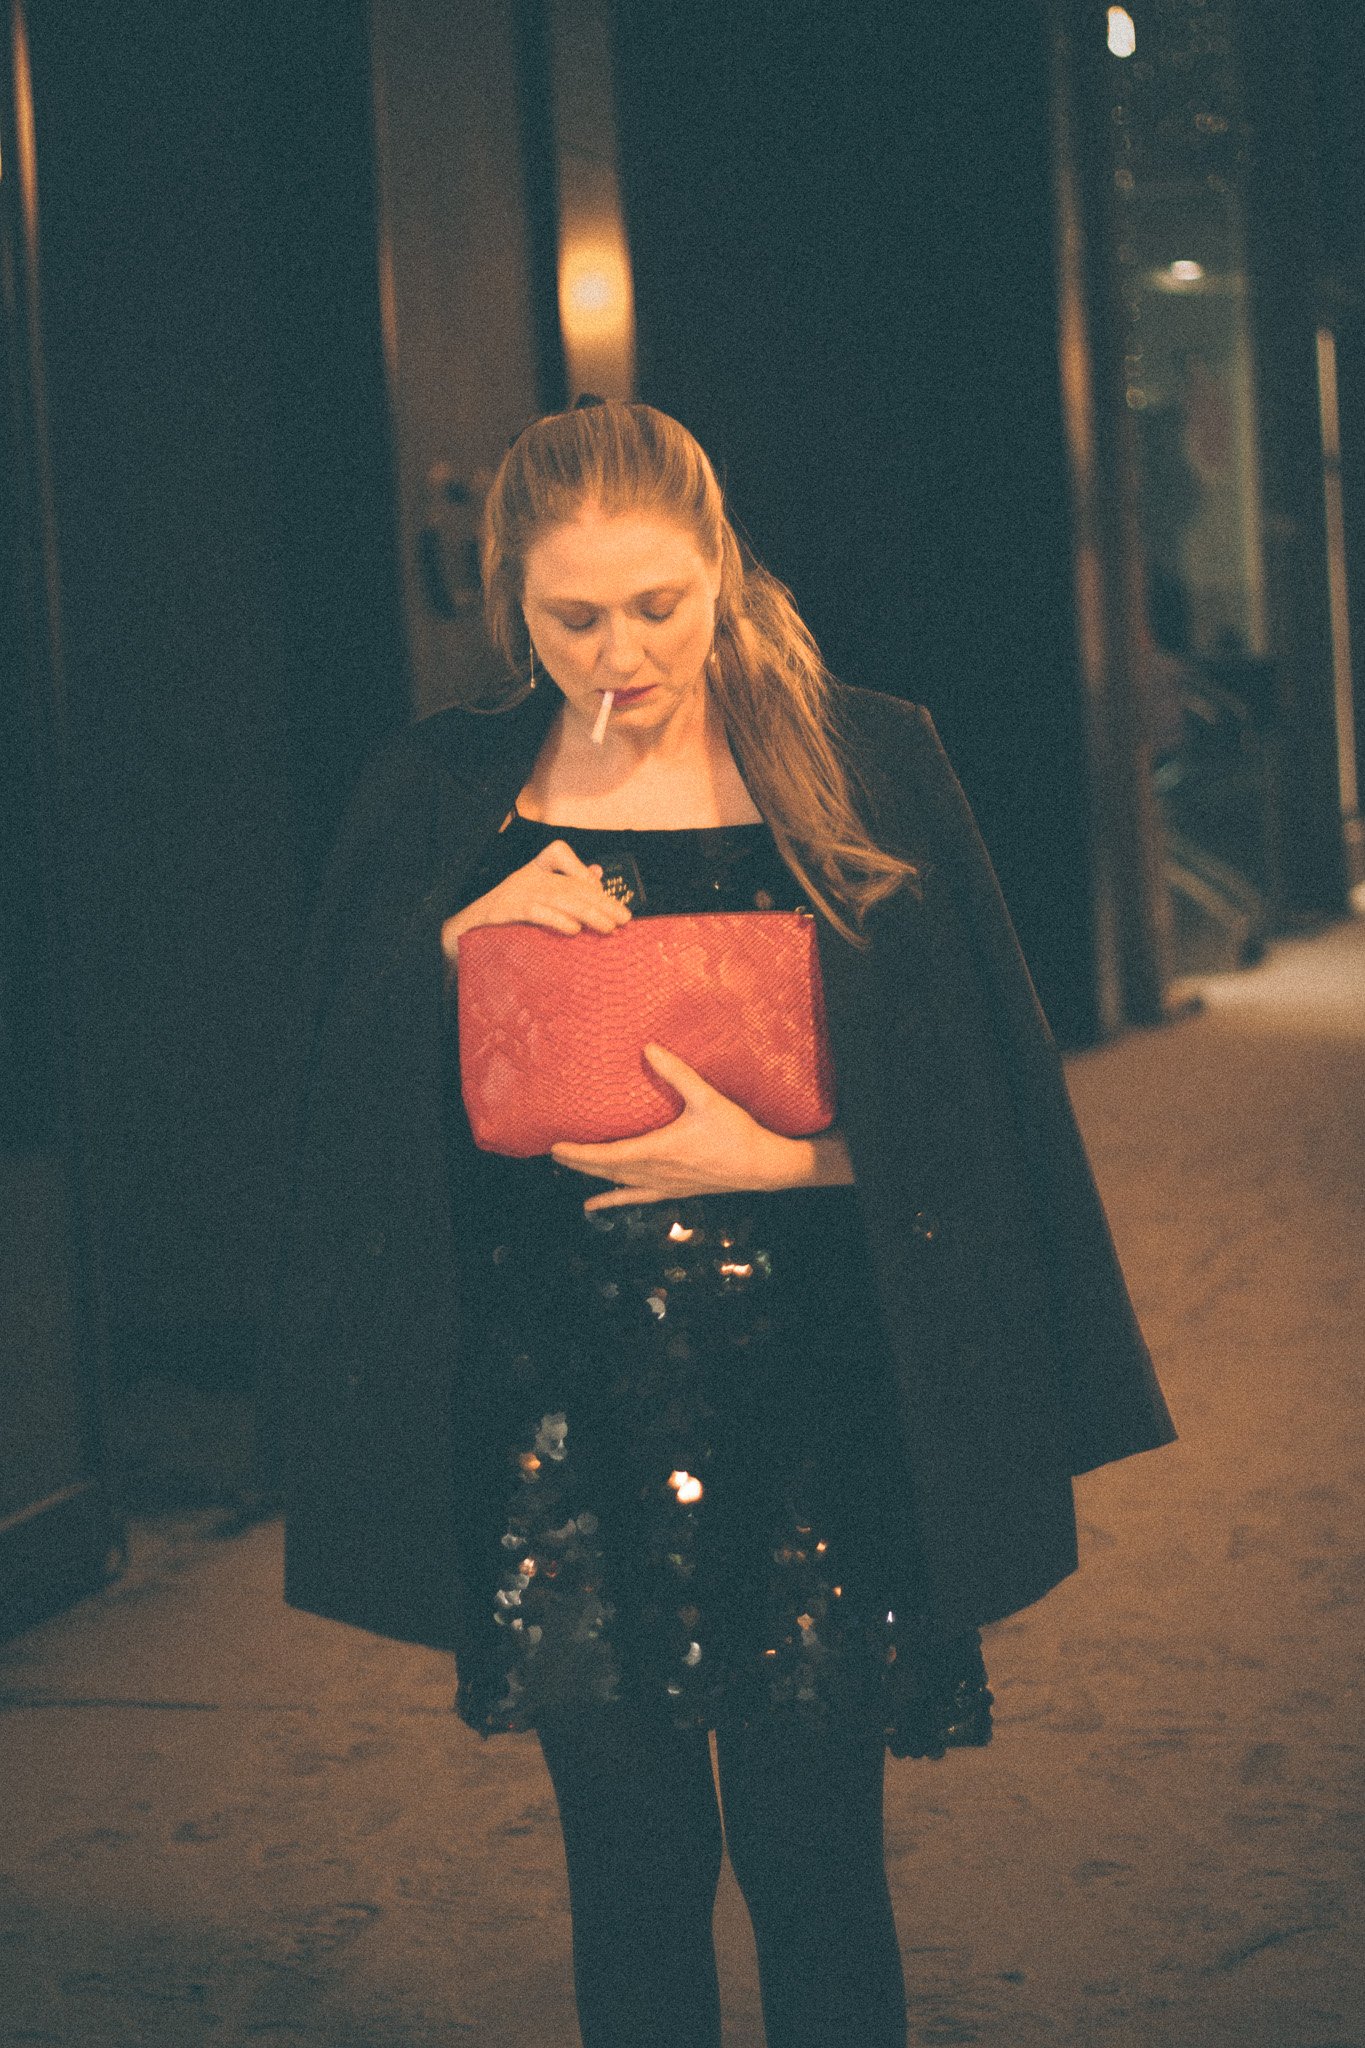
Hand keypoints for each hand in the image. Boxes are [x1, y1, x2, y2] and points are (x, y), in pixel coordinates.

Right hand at [442, 839, 630, 976]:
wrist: (462, 934)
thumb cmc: (503, 918)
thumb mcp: (534, 898)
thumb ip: (564, 884)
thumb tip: (597, 874)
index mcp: (531, 870)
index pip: (558, 853)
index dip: (582, 870)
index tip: (602, 892)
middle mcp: (524, 876)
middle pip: (569, 883)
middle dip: (600, 901)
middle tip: (624, 918)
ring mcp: (515, 892)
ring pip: (559, 898)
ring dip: (588, 914)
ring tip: (609, 927)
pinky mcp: (506, 911)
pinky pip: (536, 912)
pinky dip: (557, 920)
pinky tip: (574, 930)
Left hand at [550, 1042, 796, 1210]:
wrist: (762, 1166)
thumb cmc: (736, 1132)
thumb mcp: (707, 1098)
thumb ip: (677, 1074)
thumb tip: (649, 1048)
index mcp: (659, 1150)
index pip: (608, 1155)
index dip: (580, 1153)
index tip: (556, 1146)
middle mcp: (656, 1172)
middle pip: (607, 1170)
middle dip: (579, 1163)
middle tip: (553, 1153)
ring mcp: (664, 1185)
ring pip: (619, 1183)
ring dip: (593, 1176)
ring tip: (569, 1168)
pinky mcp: (674, 1191)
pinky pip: (636, 1198)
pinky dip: (612, 1201)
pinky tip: (593, 1205)